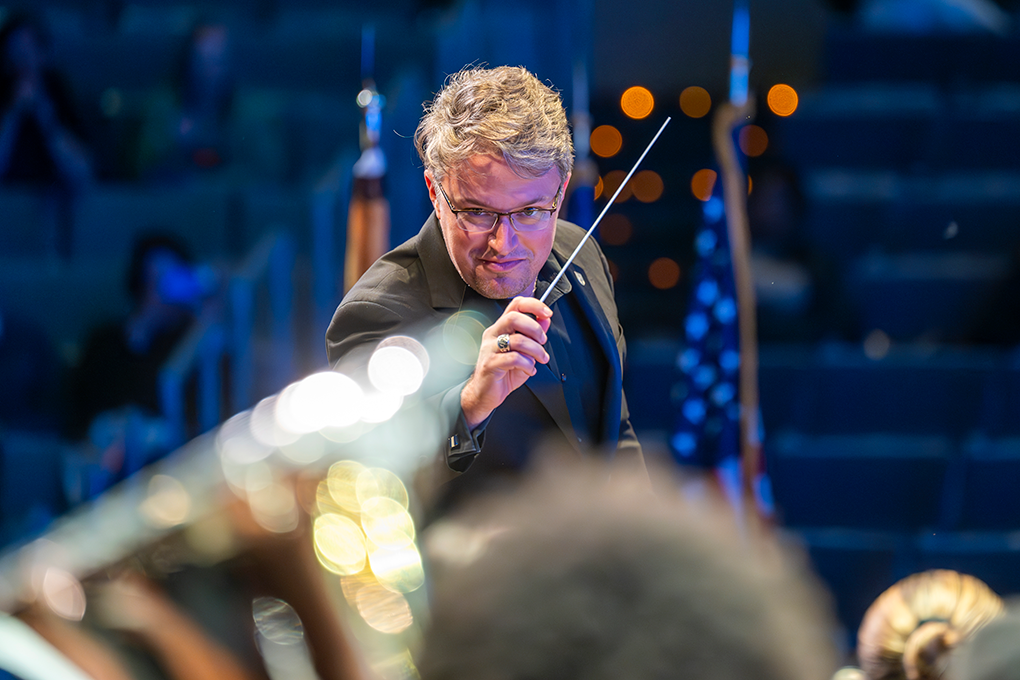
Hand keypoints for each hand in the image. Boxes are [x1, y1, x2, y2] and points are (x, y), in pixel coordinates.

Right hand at [461, 296, 551, 428]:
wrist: (486, 393)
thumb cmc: (503, 372)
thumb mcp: (525, 352)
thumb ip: (534, 334)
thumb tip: (545, 319)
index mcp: (501, 327)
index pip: (515, 304)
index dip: (534, 305)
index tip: (547, 312)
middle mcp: (493, 334)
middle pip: (514, 318)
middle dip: (535, 329)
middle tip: (542, 341)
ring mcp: (489, 348)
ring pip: (517, 340)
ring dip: (536, 351)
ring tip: (539, 360)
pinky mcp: (490, 363)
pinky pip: (514, 359)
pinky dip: (527, 365)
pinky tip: (529, 369)